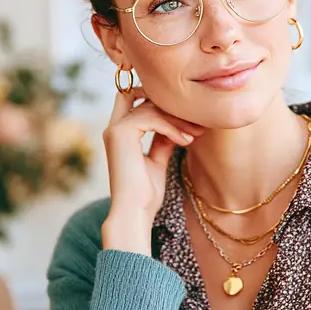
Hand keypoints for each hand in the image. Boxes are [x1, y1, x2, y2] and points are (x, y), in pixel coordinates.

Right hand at [101, 86, 204, 252]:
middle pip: (143, 96)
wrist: (134, 213)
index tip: (185, 114)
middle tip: (197, 122)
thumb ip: (162, 139)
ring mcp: (115, 129)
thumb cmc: (145, 194)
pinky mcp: (121, 134)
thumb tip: (175, 124)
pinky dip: (173, 128)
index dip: (154, 97)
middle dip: (171, 106)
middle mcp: (114, 127)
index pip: (132, 97)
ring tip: (196, 134)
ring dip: (178, 119)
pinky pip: (153, 118)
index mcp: (119, 133)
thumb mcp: (158, 160)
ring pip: (151, 107)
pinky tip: (186, 141)